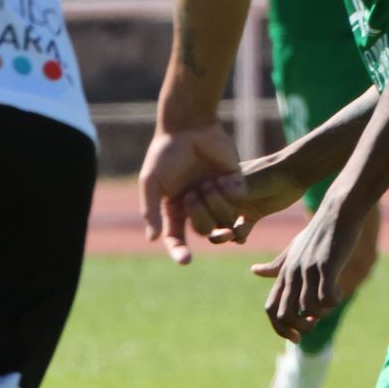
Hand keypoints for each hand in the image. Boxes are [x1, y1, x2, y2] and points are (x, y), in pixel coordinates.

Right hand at [139, 122, 240, 263]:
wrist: (190, 126)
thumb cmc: (165, 153)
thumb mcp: (150, 182)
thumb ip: (150, 211)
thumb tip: (153, 239)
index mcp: (174, 208)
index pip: (176, 238)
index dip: (180, 251)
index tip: (186, 261)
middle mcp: (197, 206)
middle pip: (204, 230)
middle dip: (201, 215)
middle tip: (194, 193)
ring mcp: (216, 195)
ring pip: (224, 218)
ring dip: (216, 203)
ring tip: (209, 182)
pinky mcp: (235, 182)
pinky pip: (238, 201)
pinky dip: (230, 192)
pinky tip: (222, 177)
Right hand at [177, 149, 313, 247]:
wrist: (295, 171)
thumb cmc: (269, 172)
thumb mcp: (248, 181)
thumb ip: (232, 191)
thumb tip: (214, 195)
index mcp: (215, 183)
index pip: (198, 202)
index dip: (199, 212)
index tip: (212, 217)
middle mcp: (222, 196)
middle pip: (208, 217)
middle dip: (214, 226)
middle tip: (224, 232)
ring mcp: (236, 207)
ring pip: (222, 226)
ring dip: (225, 233)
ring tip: (232, 236)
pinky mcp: (250, 215)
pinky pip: (240, 230)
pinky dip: (239, 236)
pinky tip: (242, 238)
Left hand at [254, 198, 362, 341]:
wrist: (337, 212)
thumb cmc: (318, 232)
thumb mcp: (293, 249)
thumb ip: (276, 265)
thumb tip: (254, 271)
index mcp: (283, 274)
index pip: (270, 309)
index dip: (279, 328)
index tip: (296, 338)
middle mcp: (291, 274)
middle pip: (284, 314)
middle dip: (300, 327)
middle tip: (315, 322)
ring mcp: (307, 270)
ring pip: (308, 308)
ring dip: (322, 312)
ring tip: (332, 299)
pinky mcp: (326, 265)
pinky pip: (326, 297)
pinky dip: (333, 301)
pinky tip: (339, 291)